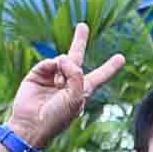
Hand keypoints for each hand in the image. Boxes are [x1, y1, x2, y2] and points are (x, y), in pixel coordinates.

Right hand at [4, 25, 126, 151]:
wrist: (31, 125)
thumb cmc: (57, 118)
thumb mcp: (75, 99)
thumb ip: (76, 75)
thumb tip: (64, 57)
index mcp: (82, 90)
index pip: (99, 76)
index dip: (110, 67)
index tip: (121, 58)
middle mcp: (68, 81)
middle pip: (76, 57)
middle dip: (79, 41)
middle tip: (83, 26)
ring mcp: (52, 77)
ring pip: (64, 59)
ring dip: (65, 68)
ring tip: (60, 84)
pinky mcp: (37, 74)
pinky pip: (49, 62)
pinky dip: (53, 66)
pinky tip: (53, 79)